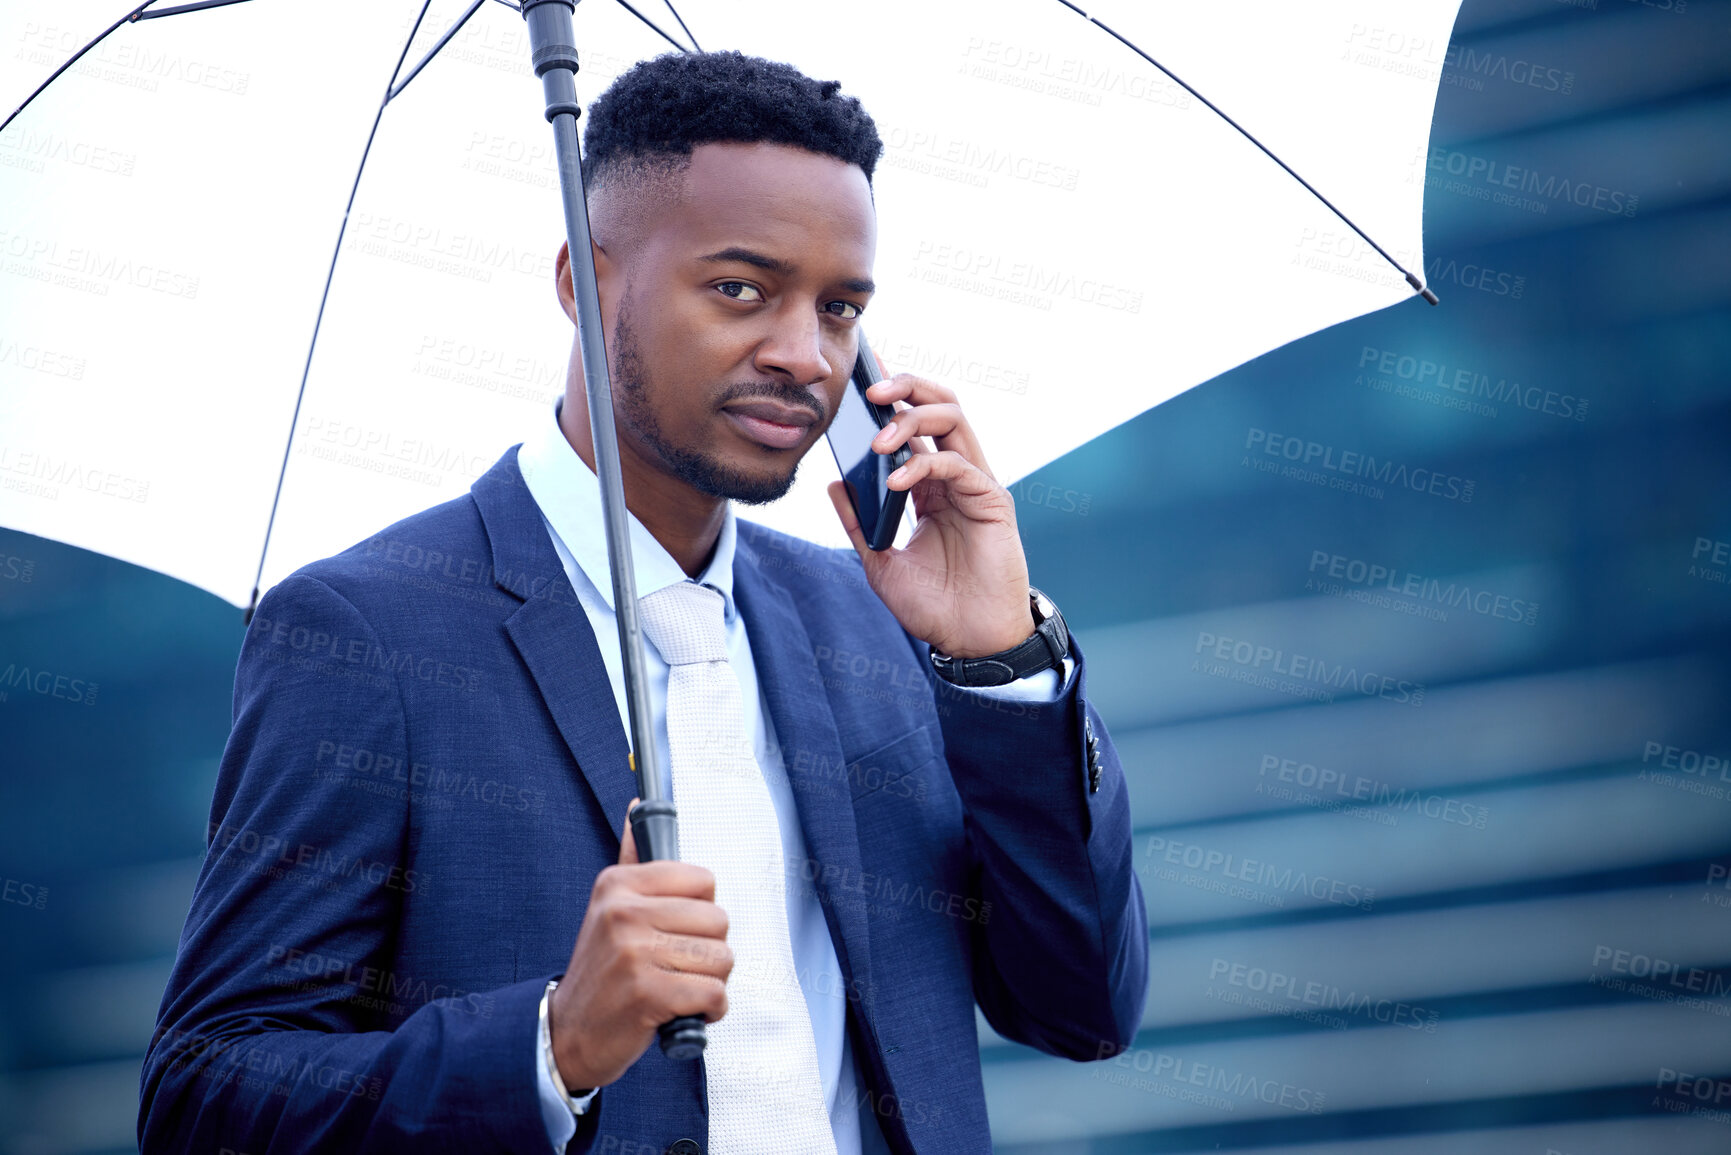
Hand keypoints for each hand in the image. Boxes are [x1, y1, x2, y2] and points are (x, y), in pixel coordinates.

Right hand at [549, 801, 731, 1090]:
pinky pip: (712, 993)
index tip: (680, 931)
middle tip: (680, 967)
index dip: (703, 912)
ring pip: (721, 958)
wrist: (568, 1031)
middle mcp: (623, 911)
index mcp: (619, 883)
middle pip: (718, 920)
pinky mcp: (645, 993)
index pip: (703, 879)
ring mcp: (633, 951)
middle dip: (711, 952)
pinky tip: (686, 1011)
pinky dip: (710, 1009)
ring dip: (712, 982)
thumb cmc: (603, 969)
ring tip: (681, 988)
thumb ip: (633, 859)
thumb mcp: (609, 907)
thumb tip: (638, 804)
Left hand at [827, 369, 1035, 657]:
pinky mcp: (993, 500)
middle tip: (869, 391)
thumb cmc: (935, 605)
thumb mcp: (880, 562)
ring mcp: (977, 484)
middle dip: (906, 387)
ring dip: (911, 419)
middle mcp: (956, 476)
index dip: (893, 395)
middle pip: (940, 404)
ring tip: (877, 439)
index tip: (861, 375)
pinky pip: (958, 464)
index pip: (914, 424)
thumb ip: (859, 522)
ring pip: (953, 419)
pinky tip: (896, 480)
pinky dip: (924, 464)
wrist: (970, 641)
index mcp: (931, 485)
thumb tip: (834, 483)